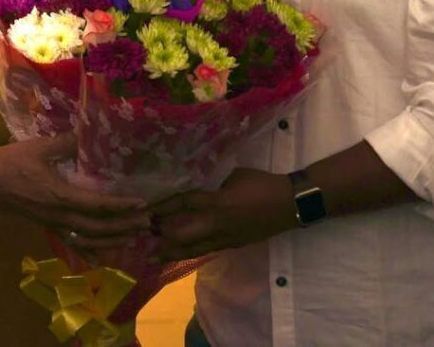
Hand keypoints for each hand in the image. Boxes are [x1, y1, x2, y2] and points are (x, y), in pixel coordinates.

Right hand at [0, 134, 149, 249]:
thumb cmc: (13, 161)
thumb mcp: (41, 147)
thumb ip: (68, 142)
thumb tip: (90, 134)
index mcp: (60, 196)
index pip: (97, 205)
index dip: (120, 206)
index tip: (141, 204)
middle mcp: (59, 216)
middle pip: (97, 227)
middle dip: (123, 227)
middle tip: (146, 223)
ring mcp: (52, 224)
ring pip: (87, 240)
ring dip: (112, 240)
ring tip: (132, 238)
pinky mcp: (46, 226)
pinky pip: (71, 243)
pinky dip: (88, 251)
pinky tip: (101, 257)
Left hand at [154, 168, 291, 260]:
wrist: (289, 204)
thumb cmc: (262, 183)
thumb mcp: (234, 176)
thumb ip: (215, 186)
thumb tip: (204, 191)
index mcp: (217, 203)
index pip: (184, 205)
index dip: (163, 208)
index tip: (145, 212)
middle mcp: (218, 224)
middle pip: (184, 236)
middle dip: (162, 237)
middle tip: (144, 237)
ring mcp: (226, 238)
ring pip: (195, 249)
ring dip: (173, 252)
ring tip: (154, 257)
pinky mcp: (234, 244)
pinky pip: (208, 249)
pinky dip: (192, 252)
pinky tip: (182, 254)